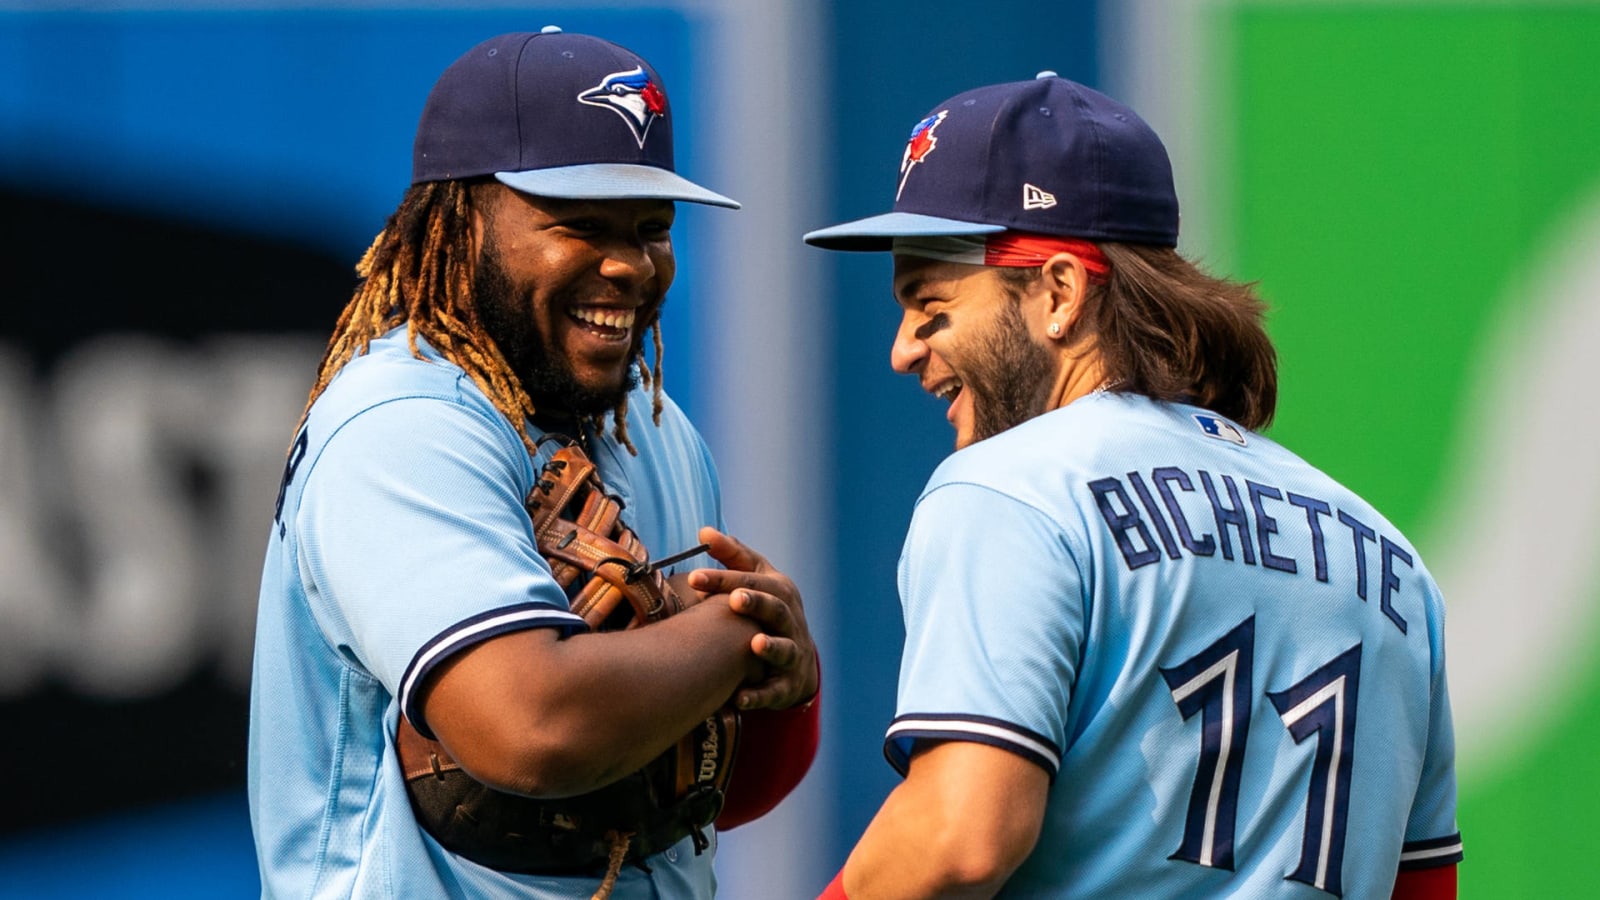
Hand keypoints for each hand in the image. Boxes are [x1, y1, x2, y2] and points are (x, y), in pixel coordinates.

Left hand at [688, 526, 818, 710]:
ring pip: (786, 648)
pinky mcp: (787, 684)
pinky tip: (740, 698)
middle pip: (776, 608)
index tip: (694, 576)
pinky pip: (776, 691)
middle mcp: (789, 619)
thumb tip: (704, 531)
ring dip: (771, 646)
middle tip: (734, 599)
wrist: (798, 658)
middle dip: (757, 603)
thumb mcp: (756, 580)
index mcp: (779, 591)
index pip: (753, 580)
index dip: (725, 578)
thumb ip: (732, 557)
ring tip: (755, 644)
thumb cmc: (767, 611)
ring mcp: (792, 652)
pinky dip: (760, 695)